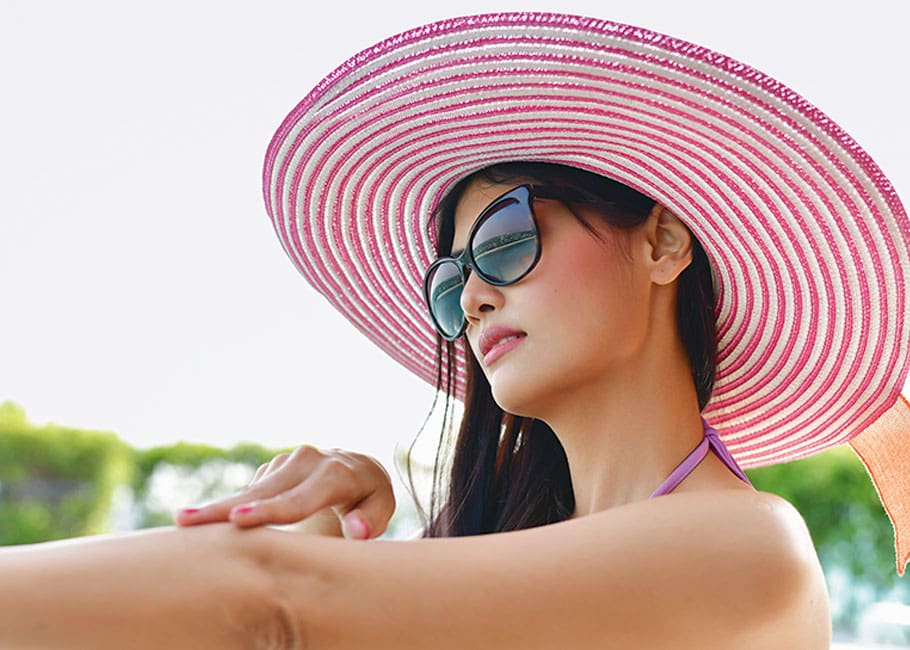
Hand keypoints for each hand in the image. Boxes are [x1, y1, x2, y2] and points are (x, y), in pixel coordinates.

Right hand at [174, 446, 394, 538]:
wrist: (361, 467)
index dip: (269, 511)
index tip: (239, 519)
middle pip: (263, 492)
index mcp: (336, 474)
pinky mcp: (275, 466)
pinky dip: (230, 504)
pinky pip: (252, 489)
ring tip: (184, 520)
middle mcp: (309, 460)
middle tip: (187, 520)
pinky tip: (205, 518)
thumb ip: (371, 520)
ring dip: (219, 506)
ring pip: (252, 489)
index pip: (299, 499)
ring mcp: (289, 460)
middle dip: (226, 507)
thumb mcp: (382, 507)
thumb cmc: (370, 497)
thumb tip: (356, 530)